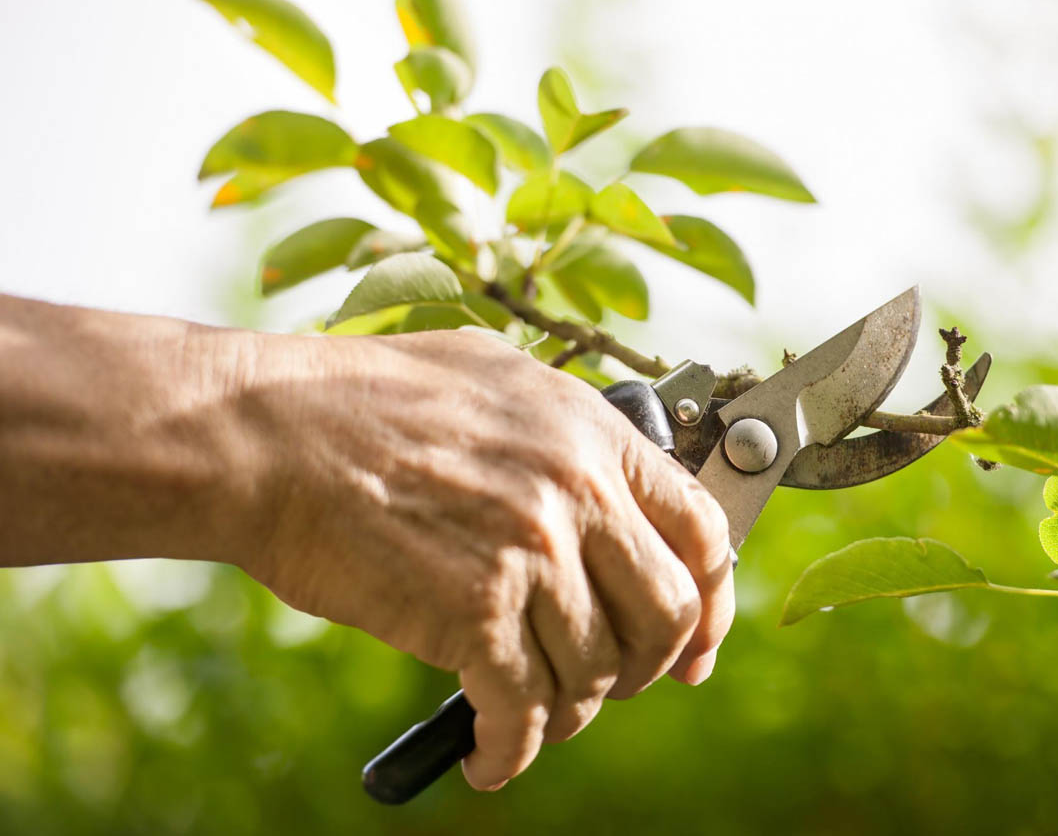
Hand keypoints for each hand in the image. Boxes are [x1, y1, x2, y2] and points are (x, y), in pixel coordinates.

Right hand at [240, 329, 734, 789]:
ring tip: (537, 714)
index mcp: (592, 434)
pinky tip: (491, 757)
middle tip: (618, 683)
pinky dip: (512, 751)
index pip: (702, 531)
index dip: (713, 600)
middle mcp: (578, 493)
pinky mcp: (472, 613)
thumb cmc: (364, 399)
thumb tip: (609, 482)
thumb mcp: (494, 377)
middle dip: (650, 667)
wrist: (268, 433)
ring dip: (572, 711)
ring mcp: (530, 554)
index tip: (698, 643)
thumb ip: (565, 430)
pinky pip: (524, 711)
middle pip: (668, 615)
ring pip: (596, 672)